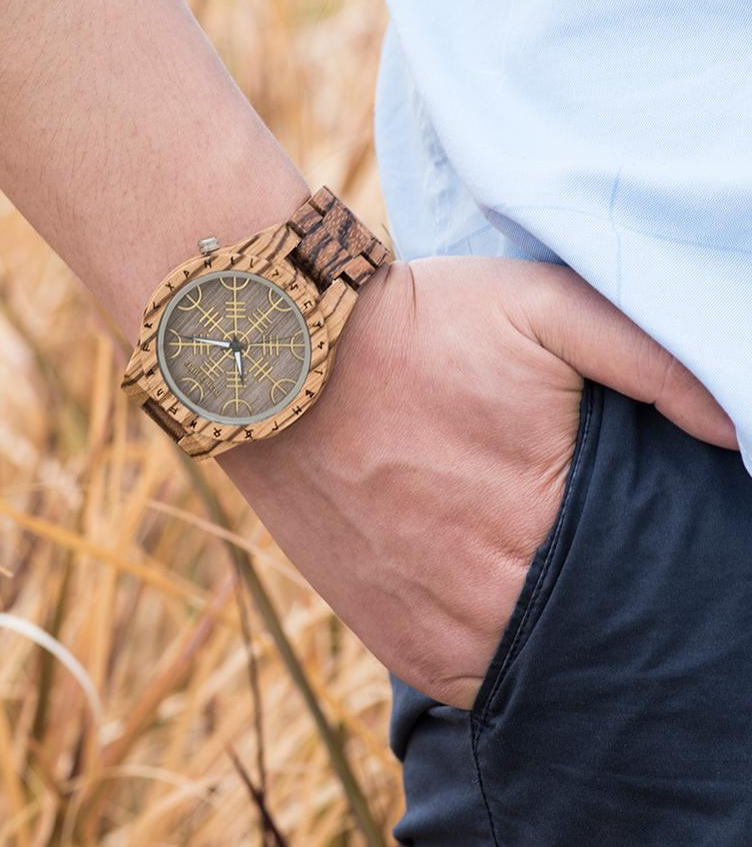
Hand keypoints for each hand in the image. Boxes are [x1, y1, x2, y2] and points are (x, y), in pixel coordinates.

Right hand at [217, 256, 736, 708]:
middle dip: (606, 596)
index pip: (650, 581)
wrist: (281, 361)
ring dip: (552, 631)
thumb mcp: (541, 306)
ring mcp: (438, 627)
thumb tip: (735, 431)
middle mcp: (495, 591)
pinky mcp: (392, 639)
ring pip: (536, 666)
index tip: (639, 530)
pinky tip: (493, 597)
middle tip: (583, 543)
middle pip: (594, 629)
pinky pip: (471, 680)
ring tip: (540, 572)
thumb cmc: (413, 327)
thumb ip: (650, 360)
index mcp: (551, 515)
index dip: (658, 562)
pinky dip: (497, 651)